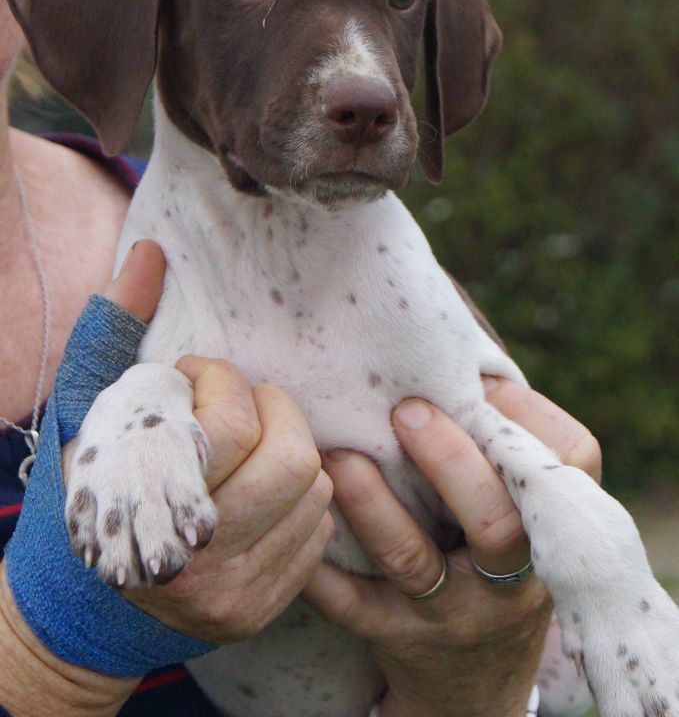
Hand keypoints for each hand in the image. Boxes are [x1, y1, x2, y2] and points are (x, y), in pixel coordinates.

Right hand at [64, 243, 333, 644]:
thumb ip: (114, 329)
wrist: (84, 603)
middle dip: (275, 411)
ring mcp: (237, 593)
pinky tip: (259, 492)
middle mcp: (200, 559)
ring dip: (290, 451)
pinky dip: (299, 500)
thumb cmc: (88, 485)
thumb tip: (149, 252)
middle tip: (241, 404)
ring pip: (317, 490)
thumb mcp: (86, 407)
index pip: (234, 425)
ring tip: (250, 447)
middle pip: (293, 459)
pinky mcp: (263, 612)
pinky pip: (320, 532)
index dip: (222, 382)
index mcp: (152, 502)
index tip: (196, 379)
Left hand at [303, 380, 600, 716]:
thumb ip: (504, 441)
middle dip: (448, 458)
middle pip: (494, 518)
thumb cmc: (495, 552)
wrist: (479, 675)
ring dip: (372, 502)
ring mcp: (453, 613)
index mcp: (550, 526)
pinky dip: (323, 566)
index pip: (566, 466)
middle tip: (406, 410)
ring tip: (339, 454)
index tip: (477, 383)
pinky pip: (353, 604)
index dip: (525, 419)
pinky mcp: (396, 636)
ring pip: (414, 557)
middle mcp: (511, 577)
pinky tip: (301, 519)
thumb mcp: (523, 509)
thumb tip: (454, 350)